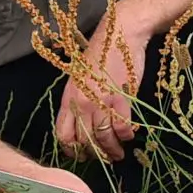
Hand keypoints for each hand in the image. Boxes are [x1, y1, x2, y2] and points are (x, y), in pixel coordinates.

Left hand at [56, 11, 149, 162]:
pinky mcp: (121, 98)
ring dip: (112, 150)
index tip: (82, 155)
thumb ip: (79, 102)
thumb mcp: (80, 79)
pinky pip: (122, 127)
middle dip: (95, 155)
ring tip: (118, 154)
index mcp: (69, 99)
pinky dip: (126, 135)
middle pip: (84, 141)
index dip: (72, 150)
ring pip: (104, 138)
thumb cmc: (100, 55)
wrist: (119, 34)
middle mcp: (82, 103)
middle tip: (104, 158)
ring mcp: (101, 101)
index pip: (63, 135)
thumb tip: (84, 126)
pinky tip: (129, 136)